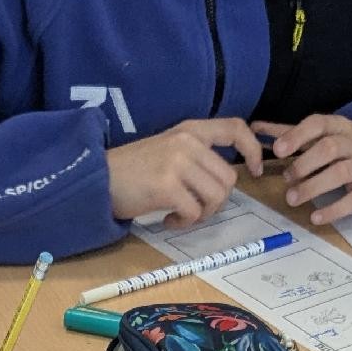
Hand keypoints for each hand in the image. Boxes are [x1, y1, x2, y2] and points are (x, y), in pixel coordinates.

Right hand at [106, 119, 263, 227]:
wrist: (97, 179)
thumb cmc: (132, 171)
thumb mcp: (167, 150)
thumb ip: (195, 156)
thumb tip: (225, 180)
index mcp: (189, 130)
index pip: (235, 128)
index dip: (252, 149)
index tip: (255, 170)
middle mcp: (186, 142)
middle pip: (228, 178)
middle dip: (217, 202)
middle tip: (195, 209)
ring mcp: (177, 163)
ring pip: (215, 197)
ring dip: (201, 214)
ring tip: (180, 214)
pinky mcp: (167, 186)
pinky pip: (194, 212)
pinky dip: (183, 222)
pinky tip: (167, 220)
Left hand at [253, 115, 351, 226]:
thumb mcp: (327, 133)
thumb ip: (292, 133)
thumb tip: (255, 128)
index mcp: (338, 127)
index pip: (318, 124)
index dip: (298, 135)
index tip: (278, 150)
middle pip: (329, 148)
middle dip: (304, 164)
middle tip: (286, 180)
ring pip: (339, 172)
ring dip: (313, 186)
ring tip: (293, 199)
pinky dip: (334, 209)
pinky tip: (316, 218)